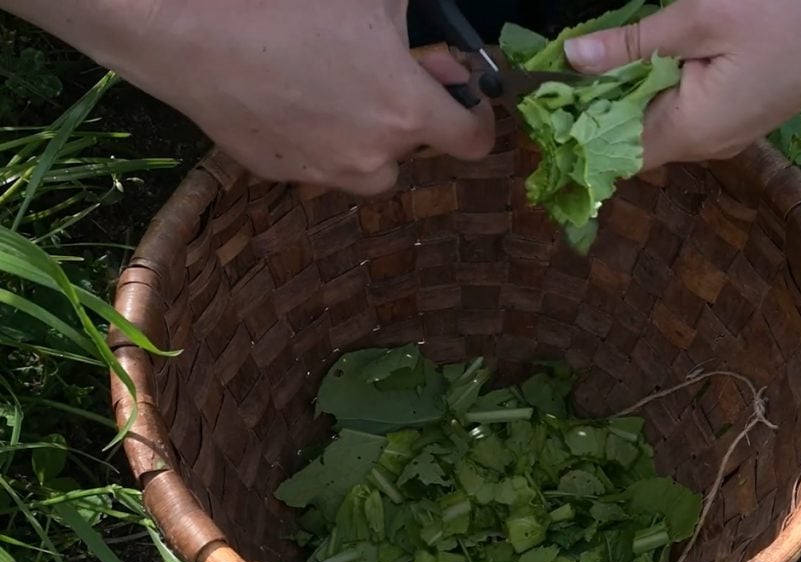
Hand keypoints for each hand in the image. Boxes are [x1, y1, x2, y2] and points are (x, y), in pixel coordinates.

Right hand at [2, 0, 494, 194]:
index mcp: (407, 112)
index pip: (473, 141)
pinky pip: (318, 163)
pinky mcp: (279, 172)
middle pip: (416, 150)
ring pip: (367, 167)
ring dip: (369, 138)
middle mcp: (372, 156)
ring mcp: (323, 170)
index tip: (465, 101)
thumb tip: (444, 58)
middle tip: (383, 73)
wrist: (189, 26)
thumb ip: (423, 31)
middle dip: (410, 114)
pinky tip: (292, 96)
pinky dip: (320, 139)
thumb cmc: (289, 3)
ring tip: (337, 90)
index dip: (477, 119)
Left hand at [563, 0, 800, 168]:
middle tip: (560, 75)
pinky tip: (649, 58)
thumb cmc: (796, 7)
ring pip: (664, 122)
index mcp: (696, 130)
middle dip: (595, 114)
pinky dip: (662, 87)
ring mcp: (737, 127)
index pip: (615, 156)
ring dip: (629, 98)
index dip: (575, 139)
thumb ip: (633, 45)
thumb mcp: (702, 16)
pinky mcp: (753, 106)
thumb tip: (572, 60)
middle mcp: (714, 141)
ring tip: (596, 64)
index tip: (540, 114)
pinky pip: (691, 107)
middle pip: (637, 140)